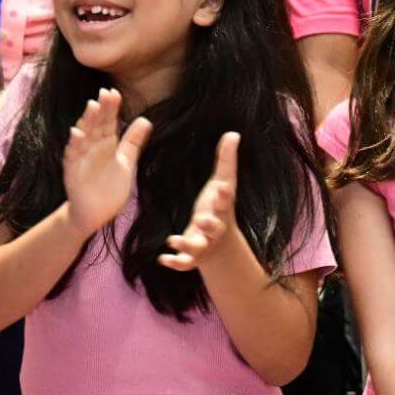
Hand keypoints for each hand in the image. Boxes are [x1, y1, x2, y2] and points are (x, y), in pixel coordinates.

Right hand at [62, 90, 152, 236]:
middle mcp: (92, 149)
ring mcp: (81, 159)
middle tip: (106, 92)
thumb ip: (133, 141)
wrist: (94, 214)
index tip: (115, 93)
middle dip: (101, 110)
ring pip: (83, 137)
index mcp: (106, 145)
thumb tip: (146, 120)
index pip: (108, 122)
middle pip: (96, 125)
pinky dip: (74, 145)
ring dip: (86, 121)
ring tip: (92, 106)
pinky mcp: (73, 173)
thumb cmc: (108, 187)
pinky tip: (76, 133)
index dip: (111, 108)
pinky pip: (72, 157)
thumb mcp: (126, 161)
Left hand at [159, 132, 240, 271]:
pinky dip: (175, 262)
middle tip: (202, 220)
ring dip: (187, 244)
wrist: (221, 245)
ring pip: (198, 246)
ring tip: (173, 239)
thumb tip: (233, 132)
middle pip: (214, 227)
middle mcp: (215, 227)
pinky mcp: (193, 256)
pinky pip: (185, 262)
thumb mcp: (223, 184)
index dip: (224, 196)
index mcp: (222, 208)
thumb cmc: (218, 207)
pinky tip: (162, 259)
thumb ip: (226, 160)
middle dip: (209, 224)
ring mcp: (204, 243)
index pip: (226, 201)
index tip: (221, 189)